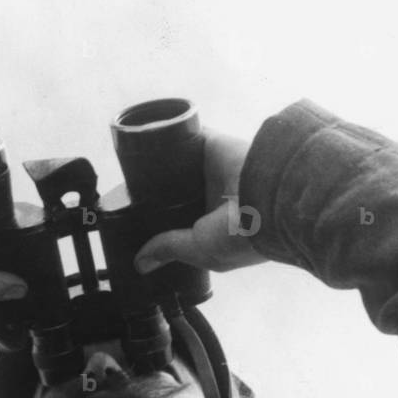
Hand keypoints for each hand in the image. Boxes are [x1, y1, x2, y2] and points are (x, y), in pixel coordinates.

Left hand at [134, 132, 267, 274]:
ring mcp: (212, 169)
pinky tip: (145, 137)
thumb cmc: (242, 235)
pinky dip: (168, 134)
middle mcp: (213, 195)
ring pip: (179, 163)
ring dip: (159, 162)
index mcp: (214, 225)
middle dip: (156, 192)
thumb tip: (141, 263)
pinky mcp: (212, 144)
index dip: (162, 220)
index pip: (183, 220)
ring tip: (130, 166)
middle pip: (177, 190)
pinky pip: (186, 135)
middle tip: (130, 194)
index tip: (138, 222)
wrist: (268, 197)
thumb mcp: (200, 250)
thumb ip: (169, 249)